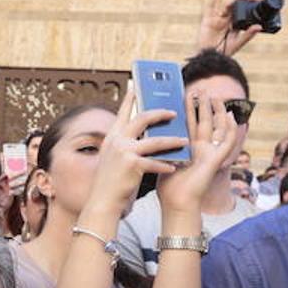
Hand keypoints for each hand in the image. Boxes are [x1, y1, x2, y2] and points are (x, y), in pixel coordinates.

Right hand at [83, 89, 182, 218]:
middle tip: (175, 112)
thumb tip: (144, 135)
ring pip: (155, 140)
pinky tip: (173, 167)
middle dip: (161, 113)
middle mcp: (117, 140)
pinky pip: (155, 162)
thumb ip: (124, 144)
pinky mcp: (132, 165)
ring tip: (185, 140)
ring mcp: (124, 151)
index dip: (130, 99)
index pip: (123, 112)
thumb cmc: (111, 181)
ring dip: (172, 140)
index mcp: (112, 137)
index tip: (136, 86)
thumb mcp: (113, 158)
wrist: (102, 200)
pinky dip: (165, 165)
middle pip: (143, 118)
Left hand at [156, 93, 238, 214]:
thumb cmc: (169, 187)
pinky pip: (227, 142)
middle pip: (203, 122)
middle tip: (199, 88)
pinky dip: (230, 129)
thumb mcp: (162, 158)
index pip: (189, 124)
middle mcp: (200, 149)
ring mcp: (209, 154)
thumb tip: (148, 127)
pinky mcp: (216, 160)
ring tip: (212, 95)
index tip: (183, 93)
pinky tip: (230, 116)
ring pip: (215, 128)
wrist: (176, 204)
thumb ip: (160, 143)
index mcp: (187, 149)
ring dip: (215, 111)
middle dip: (201, 104)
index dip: (188, 109)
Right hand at [197, 0, 262, 56]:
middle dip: (244, 1)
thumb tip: (259, 27)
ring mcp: (217, 19)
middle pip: (236, 7)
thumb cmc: (223, 52)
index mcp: (235, 25)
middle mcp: (227, 20)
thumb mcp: (237, 43)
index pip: (244, 13)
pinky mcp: (208, 19)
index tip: (258, 0)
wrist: (209, 57)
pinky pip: (210, 6)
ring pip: (226, 6)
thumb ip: (247, 35)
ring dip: (234, 0)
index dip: (250, 6)